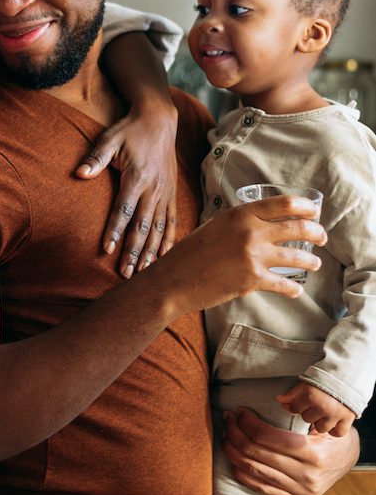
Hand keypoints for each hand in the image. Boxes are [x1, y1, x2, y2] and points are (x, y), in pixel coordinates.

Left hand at [75, 103, 177, 278]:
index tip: (108, 249)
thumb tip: (79, 173)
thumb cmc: (129, 131)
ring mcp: (165, 193)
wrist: (159, 120)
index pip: (124, 210)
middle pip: (142, 225)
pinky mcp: (172, 193)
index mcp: (137, 177)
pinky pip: (172, 221)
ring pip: (158, 228)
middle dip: (134, 251)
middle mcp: (154, 189)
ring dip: (150, 251)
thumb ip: (95, 158)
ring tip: (143, 272)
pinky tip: (164, 256)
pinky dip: (169, 239)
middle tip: (126, 273)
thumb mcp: (109, 139)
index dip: (115, 231)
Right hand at [152, 195, 326, 313]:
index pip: (284, 204)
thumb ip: (239, 223)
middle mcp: (250, 232)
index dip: (305, 207)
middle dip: (316, 233)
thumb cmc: (190, 253)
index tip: (314, 211)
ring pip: (297, 257)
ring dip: (310, 261)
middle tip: (321, 237)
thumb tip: (260, 224)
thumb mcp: (215, 226)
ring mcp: (253, 256)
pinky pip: (284, 284)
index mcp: (240, 214)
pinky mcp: (253, 280)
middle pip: (298, 228)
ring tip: (314, 263)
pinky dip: (293, 289)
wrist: (174, 280)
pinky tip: (296, 290)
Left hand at [222, 407, 358, 494]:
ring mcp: (299, 491)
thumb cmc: (333, 438)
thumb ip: (300, 417)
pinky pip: (261, 488)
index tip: (240, 411)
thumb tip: (275, 403)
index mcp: (312, 454)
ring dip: (233, 450)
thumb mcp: (323, 424)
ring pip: (253, 470)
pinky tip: (234, 459)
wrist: (349, 461)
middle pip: (255, 452)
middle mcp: (305, 476)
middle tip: (229, 418)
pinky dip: (242, 473)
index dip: (247, 422)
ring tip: (227, 435)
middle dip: (235, 432)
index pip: (266, 437)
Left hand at [278, 382, 355, 436]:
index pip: (295, 408)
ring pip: (320, 428)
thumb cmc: (325, 380)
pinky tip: (333, 423)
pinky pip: (337, 433)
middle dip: (309, 413)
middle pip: (307, 418)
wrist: (347, 377)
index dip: (298, 406)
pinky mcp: (348, 418)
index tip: (304, 402)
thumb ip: (292, 393)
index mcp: (310, 395)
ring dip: (320, 422)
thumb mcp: (305, 383)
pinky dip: (334, 430)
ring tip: (324, 413)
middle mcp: (322, 406)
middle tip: (316, 405)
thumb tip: (279, 400)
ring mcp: (335, 414)